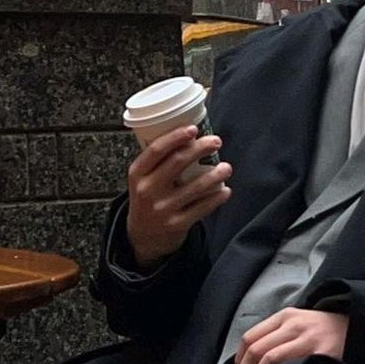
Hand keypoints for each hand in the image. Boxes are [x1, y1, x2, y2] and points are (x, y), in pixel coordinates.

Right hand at [126, 125, 231, 269]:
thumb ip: (160, 159)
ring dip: (215, 175)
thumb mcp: (144, 177)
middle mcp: (147, 190)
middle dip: (200, 148)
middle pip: (177, 162)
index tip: (193, 128)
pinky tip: (225, 190)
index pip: (156, 150)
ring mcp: (161, 209)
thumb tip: (192, 134)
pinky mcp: (176, 224)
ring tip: (227, 167)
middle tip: (216, 141)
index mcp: (137, 173)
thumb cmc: (149, 196)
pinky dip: (216, 198)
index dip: (176, 137)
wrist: (142, 236)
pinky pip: (201, 208)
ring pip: (194, 187)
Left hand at [232, 307, 348, 363]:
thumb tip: (249, 360)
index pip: (250, 338)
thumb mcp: (298, 322)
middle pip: (257, 349)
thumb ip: (277, 335)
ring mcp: (307, 339)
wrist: (355, 328)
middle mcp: (293, 325)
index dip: (239, 361)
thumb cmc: (322, 330)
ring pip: (270, 358)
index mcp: (285, 316)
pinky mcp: (320, 354)